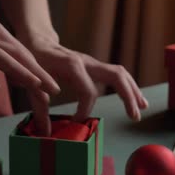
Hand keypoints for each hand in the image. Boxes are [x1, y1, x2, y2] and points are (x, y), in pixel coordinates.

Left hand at [19, 33, 148, 121]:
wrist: (37, 42)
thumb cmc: (34, 62)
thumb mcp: (32, 82)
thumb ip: (39, 106)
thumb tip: (46, 132)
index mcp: (72, 65)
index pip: (88, 91)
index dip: (85, 110)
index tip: (77, 123)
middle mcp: (86, 62)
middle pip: (116, 76)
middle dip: (127, 96)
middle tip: (134, 117)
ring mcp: (93, 63)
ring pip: (120, 74)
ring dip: (133, 91)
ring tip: (142, 108)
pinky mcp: (94, 67)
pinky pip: (116, 75)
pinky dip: (128, 87)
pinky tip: (135, 100)